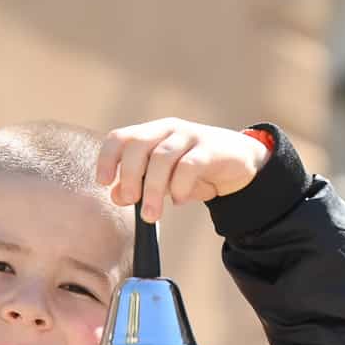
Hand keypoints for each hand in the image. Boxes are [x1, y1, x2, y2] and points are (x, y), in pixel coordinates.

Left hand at [94, 119, 271, 222]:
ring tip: (151, 215)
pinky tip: (179, 200)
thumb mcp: (164, 179)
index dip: (107, 158)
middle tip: (131, 201)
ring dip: (153, 189)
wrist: (240, 163)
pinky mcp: (211, 149)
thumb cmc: (196, 170)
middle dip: (129, 175)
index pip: (120, 137)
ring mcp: (190, 136)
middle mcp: (168, 129)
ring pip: (162, 157)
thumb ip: (139, 185)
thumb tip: (115, 196)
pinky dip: (179, 186)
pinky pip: (189, 166)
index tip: (103, 182)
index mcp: (151, 133)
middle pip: (137, 145)